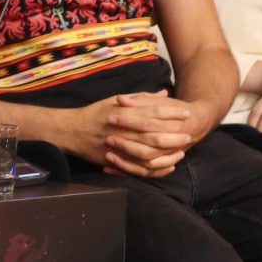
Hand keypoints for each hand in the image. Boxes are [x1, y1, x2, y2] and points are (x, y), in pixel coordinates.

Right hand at [65, 92, 191, 177]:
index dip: (172, 113)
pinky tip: (167, 166)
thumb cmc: (95, 113)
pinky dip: (155, 168)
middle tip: (189, 135)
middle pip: (155, 133)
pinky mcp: (116, 159)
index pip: (154, 112)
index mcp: (126, 112)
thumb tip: (164, 93)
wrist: (72, 130)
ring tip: (182, 151)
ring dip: (167, 152)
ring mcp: (120, 146)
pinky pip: (140, 167)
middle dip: (174, 135)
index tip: (187, 114)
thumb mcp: (117, 100)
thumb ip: (142, 98)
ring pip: (149, 152)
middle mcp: (124, 129)